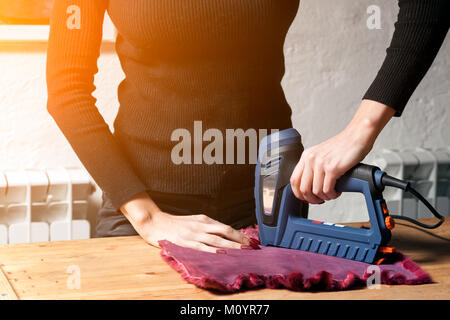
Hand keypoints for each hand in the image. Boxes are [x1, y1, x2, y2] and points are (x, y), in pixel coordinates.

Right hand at [120, 192, 255, 252]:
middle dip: (240, 239)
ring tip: (242, 251)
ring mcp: (194, 234)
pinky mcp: (186, 242)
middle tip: (251, 246)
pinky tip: (222, 252)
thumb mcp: (195, 221)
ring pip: (217, 240)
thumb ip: (208, 227)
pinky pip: (202, 247)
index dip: (239, 234)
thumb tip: (224, 234)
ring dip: (231, 246)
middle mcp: (201, 225)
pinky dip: (213, 250)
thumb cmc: (176, 223)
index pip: (226, 227)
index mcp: (204, 219)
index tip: (250, 240)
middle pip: (225, 231)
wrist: (156, 222)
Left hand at [290, 99, 394, 203]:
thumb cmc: (344, 146)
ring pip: (316, 192)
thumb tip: (311, 185)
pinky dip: (332, 195)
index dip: (299, 194)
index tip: (306, 198)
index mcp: (306, 156)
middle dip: (312, 199)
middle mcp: (311, 159)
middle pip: (303, 189)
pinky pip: (327, 190)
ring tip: (332, 194)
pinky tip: (337, 191)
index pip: (293, 180)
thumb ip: (314, 167)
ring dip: (325, 197)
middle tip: (320, 200)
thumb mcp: (322, 154)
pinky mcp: (332, 168)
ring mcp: (321, 163)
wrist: (357, 135)